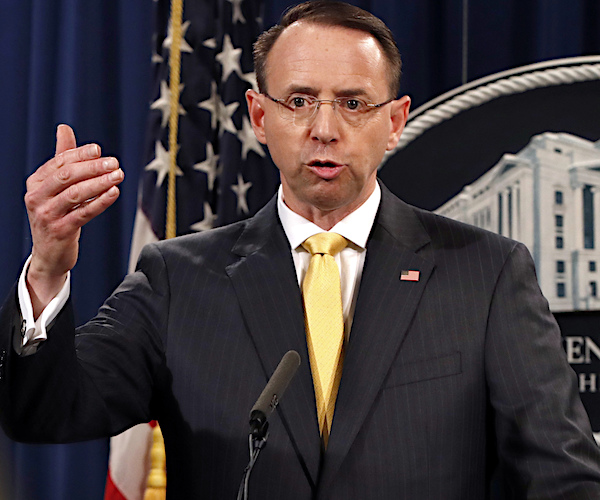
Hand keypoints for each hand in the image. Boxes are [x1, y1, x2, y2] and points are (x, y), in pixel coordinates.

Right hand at [25, 124, 123, 315]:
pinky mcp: (60, 231)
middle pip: (67, 176)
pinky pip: (83, 213)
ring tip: (118, 175)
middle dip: (92, 167)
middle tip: (114, 162)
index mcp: (36, 183)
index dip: (80, 154)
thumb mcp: (55, 187)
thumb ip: (62, 158)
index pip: (60, 162)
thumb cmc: (56, 215)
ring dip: (99, 183)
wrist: (49, 254)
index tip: (99, 150)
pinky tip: (114, 193)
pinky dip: (100, 202)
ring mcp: (47, 215)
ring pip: (76, 194)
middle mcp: (37, 197)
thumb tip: (64, 128)